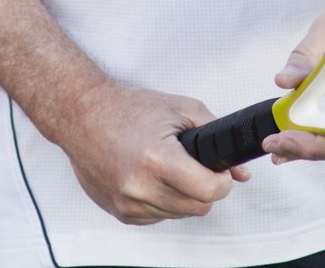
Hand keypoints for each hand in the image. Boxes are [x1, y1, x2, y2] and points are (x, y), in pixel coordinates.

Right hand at [61, 80, 249, 225]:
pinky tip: (152, 177)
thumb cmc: (129, 108)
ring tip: (168, 167)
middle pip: (198, 207)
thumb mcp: (182, 109)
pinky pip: (158, 217)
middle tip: (196, 167)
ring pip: (180, 214)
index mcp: (157, 159)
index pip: (210, 191)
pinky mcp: (120, 213)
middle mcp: (140, 187)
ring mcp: (127, 204)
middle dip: (205, 188)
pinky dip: (163, 201)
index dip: (223, 181)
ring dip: (183, 196)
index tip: (219, 171)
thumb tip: (242, 172)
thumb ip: (216, 137)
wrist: (83, 115)